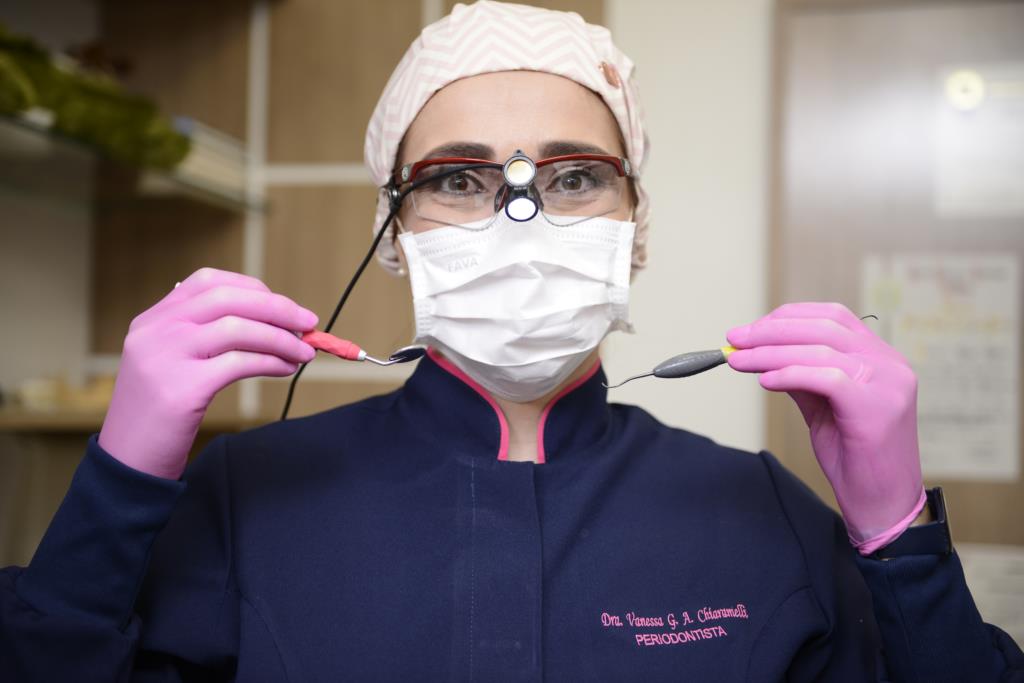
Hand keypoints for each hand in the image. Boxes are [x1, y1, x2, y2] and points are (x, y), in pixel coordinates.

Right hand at [98, 268, 318, 479]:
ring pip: (238, 328)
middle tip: (308, 322)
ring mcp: (166, 357)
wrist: (128, 462)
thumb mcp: (169, 363)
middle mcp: (155, 331)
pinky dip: (272, 362)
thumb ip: (202, 337)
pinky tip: (287, 369)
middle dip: (277, 307)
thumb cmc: (159, 415)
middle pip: (227, 299)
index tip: (283, 304)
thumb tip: (269, 321)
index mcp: (152, 320)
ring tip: (304, 352)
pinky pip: (240, 363)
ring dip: (282, 338)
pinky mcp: (182, 388)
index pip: (207, 282)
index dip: (252, 288)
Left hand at [725, 302, 926, 554]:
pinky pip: (827, 378)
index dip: (788, 317)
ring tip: (738, 360)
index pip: (833, 317)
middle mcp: (890, 364)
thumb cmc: (855, 458)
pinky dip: (790, 374)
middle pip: (824, 327)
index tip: (750, 329)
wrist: (883, 505)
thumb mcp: (823, 407)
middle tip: (735, 340)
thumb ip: (803, 377)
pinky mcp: (877, 407)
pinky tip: (765, 380)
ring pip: (821, 349)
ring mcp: (888, 384)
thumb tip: (764, 354)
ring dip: (770, 352)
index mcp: (881, 357)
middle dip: (771, 331)